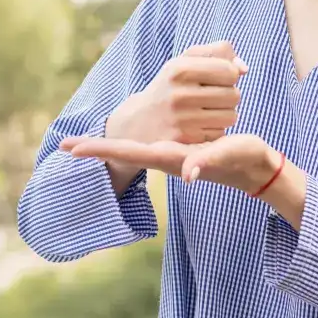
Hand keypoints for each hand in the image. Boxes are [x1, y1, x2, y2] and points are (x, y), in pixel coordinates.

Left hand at [60, 133, 280, 195]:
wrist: (254, 167)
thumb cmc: (242, 159)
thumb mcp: (226, 155)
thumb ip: (209, 162)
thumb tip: (188, 173)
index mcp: (170, 157)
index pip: (127, 153)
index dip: (101, 150)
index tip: (73, 149)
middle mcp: (164, 157)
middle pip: (122, 152)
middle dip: (94, 149)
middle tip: (62, 145)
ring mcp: (170, 155)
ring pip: (131, 150)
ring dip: (106, 148)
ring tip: (80, 145)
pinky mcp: (178, 150)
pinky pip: (144, 148)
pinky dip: (126, 146)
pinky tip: (115, 144)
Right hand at [99, 41, 246, 192]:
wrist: (139, 122)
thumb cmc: (170, 87)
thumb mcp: (185, 62)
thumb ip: (217, 54)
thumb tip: (244, 69)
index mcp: (180, 69)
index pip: (229, 71)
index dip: (229, 75)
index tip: (216, 79)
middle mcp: (180, 94)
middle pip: (234, 95)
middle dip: (228, 96)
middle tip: (210, 97)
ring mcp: (183, 119)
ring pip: (231, 116)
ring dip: (225, 114)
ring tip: (205, 111)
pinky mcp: (187, 140)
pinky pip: (220, 133)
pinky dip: (215, 129)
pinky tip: (199, 125)